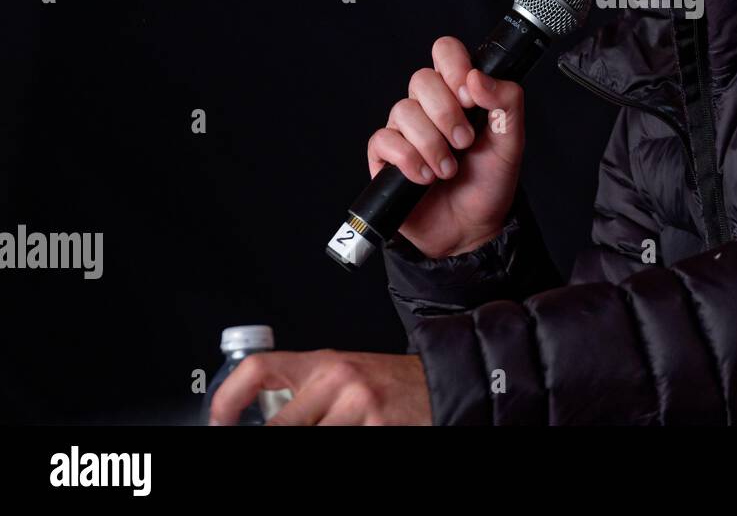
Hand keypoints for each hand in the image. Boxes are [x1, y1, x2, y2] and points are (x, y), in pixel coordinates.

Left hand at [208, 350, 430, 425]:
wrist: (443, 384)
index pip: (258, 369)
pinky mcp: (376, 428)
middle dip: (269, 439)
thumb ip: (305, 395)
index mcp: (322, 363)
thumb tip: (262, 421)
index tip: (217, 422)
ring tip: (323, 431)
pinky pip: (340, 446)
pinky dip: (339, 448)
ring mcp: (357, 406)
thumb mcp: (344, 377)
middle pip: (277, 426)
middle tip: (262, 440)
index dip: (227, 399)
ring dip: (310, 444)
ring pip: (305, 438)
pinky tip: (350, 436)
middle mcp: (336, 380)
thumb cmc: (390, 385)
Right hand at [367, 36, 524, 257]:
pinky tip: (425, 177)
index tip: (470, 95)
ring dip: (431, 144)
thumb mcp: (511, 142)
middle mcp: (429, 106)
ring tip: (448, 170)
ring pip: (403, 111)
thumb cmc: (490, 183)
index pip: (445, 52)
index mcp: (459, 93)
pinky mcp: (386, 156)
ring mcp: (405, 130)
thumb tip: (477, 77)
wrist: (472, 229)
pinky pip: (385, 140)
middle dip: (446, 113)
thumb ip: (506, 103)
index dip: (454, 66)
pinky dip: (409, 160)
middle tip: (464, 142)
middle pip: (421, 79)